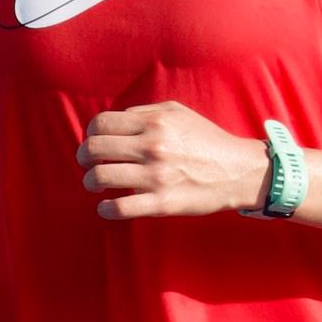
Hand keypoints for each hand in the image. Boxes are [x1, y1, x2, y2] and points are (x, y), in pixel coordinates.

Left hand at [78, 102, 269, 221]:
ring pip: (101, 177)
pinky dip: (105, 209)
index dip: (89, 133)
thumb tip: (116, 120)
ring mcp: (155, 176)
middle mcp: (152, 147)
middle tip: (86, 163)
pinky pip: (120, 208)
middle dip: (83, 157)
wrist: (237, 171)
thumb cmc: (207, 140)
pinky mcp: (162, 203)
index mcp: (154, 123)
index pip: (101, 123)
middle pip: (95, 149)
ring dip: (90, 182)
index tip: (91, 141)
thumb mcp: (179, 113)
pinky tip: (106, 207)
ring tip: (94, 184)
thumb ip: (145, 112)